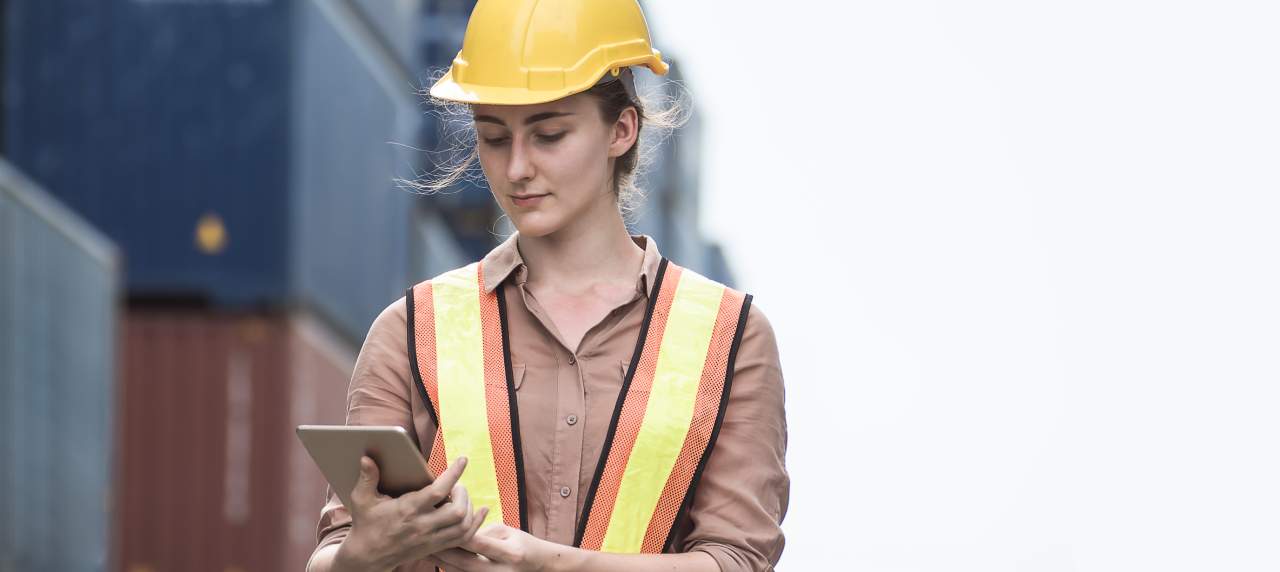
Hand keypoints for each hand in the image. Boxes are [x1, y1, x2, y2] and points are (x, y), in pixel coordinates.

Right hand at [334, 456, 488, 570]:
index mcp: (407, 510)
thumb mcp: (362, 500)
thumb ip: (367, 478)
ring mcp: (430, 539)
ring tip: (462, 496)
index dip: (453, 474)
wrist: (367, 557)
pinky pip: (464, 538)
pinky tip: (480, 511)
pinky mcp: (435, 547)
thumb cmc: (366, 524)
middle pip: (457, 511)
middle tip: (456, 485)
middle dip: (463, 493)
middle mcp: (422, 526)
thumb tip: (366, 458)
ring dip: (470, 507)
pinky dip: (475, 524)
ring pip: (464, 525)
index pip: (438, 492)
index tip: (463, 460)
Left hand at [429, 524, 559, 571]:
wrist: (538, 567)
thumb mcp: (508, 531)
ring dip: (443, 563)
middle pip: (467, 563)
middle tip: (426, 541)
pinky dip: (450, 570)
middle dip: (444, 552)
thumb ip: (485, 532)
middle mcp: (502, 571)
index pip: (480, 544)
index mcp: (511, 553)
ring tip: (426, 551)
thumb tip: (461, 530)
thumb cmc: (521, 544)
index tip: (442, 525)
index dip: (460, 535)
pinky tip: (438, 561)